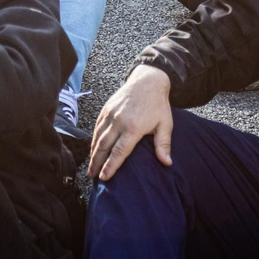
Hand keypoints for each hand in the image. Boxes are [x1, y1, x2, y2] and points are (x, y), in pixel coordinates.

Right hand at [89, 65, 172, 180]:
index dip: (110, 166)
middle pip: (104, 146)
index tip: (104, 178)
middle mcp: (118, 121)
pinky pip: (97, 127)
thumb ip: (163, 145)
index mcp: (133, 127)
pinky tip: (93, 148)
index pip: (119, 151)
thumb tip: (167, 163)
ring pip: (98, 137)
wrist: (148, 81)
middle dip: (97, 163)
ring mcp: (110, 114)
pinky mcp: (106, 109)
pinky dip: (93, 139)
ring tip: (91, 166)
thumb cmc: (158, 105)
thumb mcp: (165, 124)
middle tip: (93, 176)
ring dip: (93, 153)